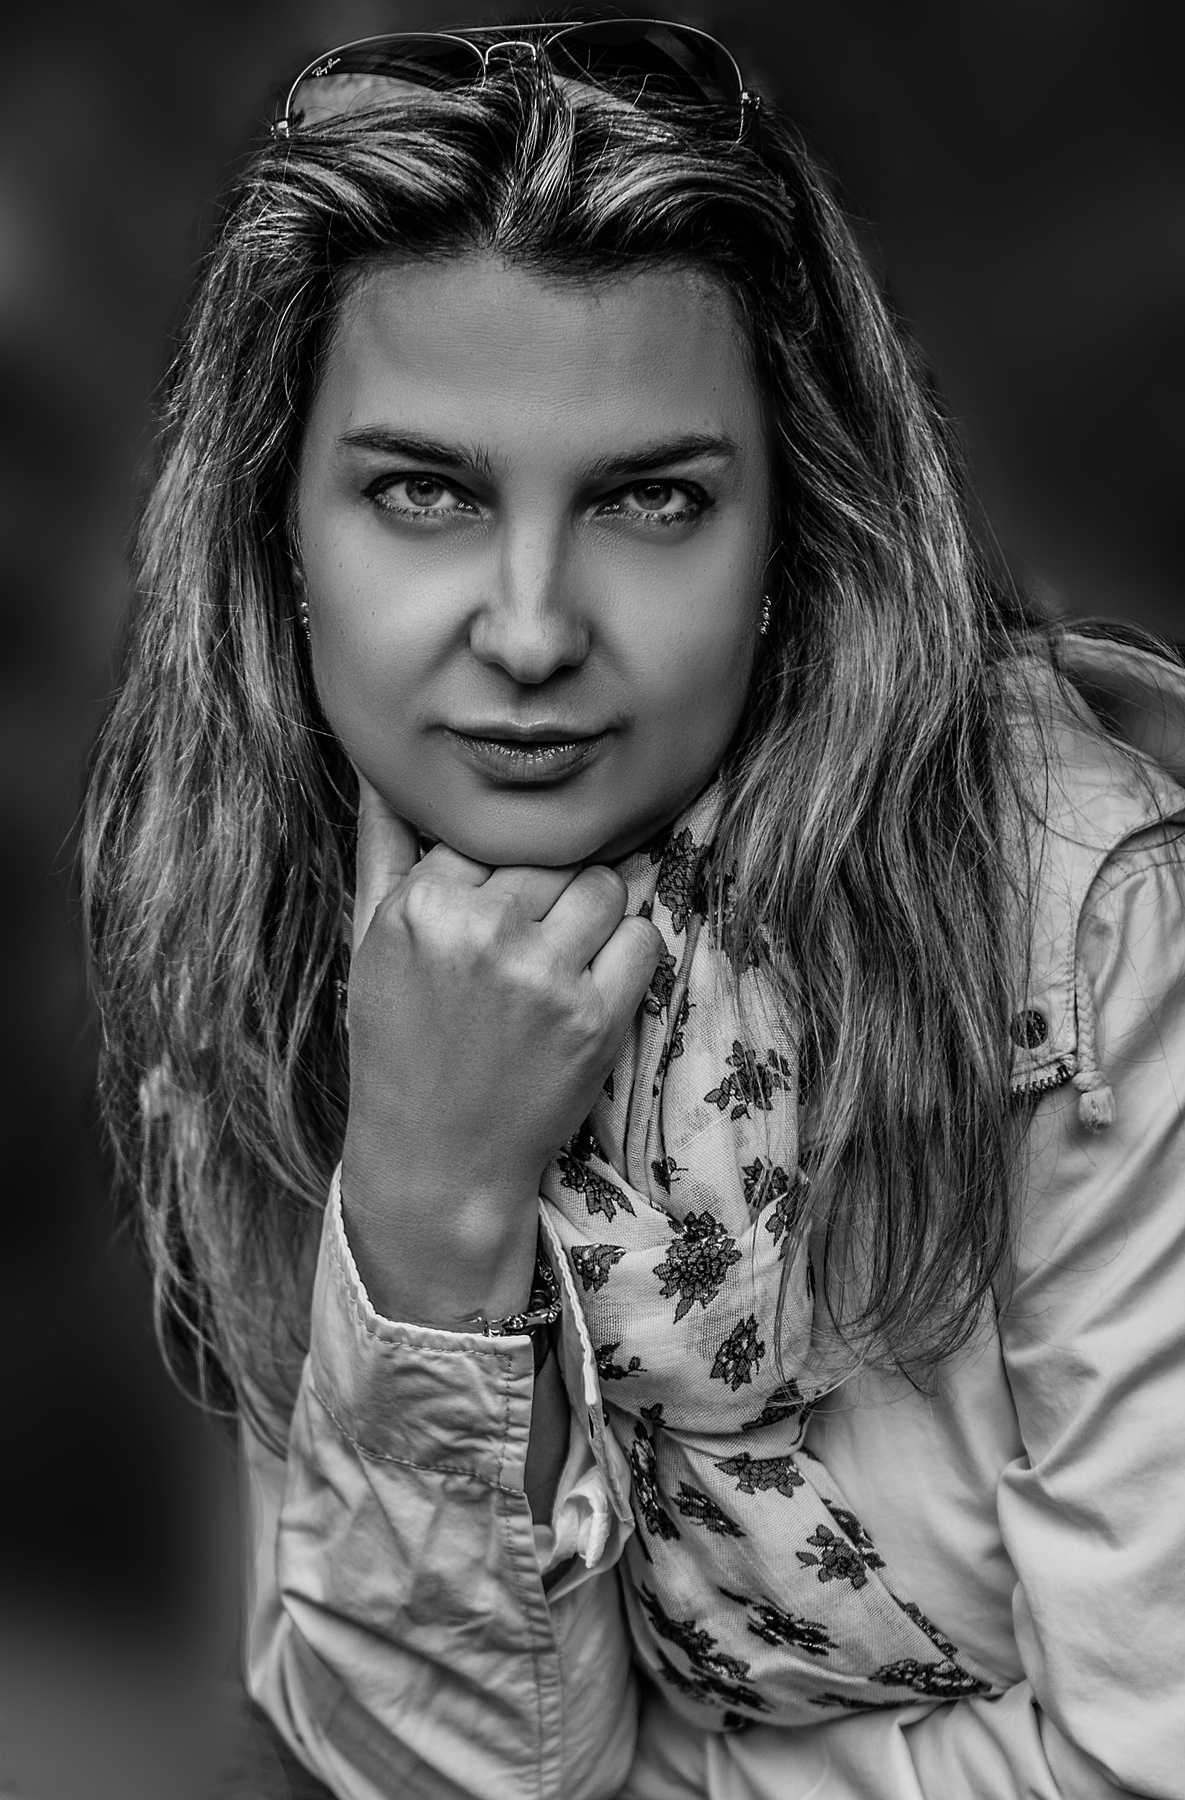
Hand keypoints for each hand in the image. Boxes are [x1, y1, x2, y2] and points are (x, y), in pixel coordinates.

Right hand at [340, 774, 661, 1325]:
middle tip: (530, 931)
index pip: (492, 834)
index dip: (499, 867)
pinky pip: (645, 939)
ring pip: (607, 886)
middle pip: (556, 854)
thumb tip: (381, 766)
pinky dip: (628, 952)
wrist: (436, 1161)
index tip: (492, 903)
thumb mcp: (370, 942)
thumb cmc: (398, 1044)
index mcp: (421, 907)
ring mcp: (544, 978)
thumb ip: (381, 847)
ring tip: (559, 952)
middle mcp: (484, 934)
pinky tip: (589, 980)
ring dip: (595, 911)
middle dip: (550, 885)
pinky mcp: (596, 1019)